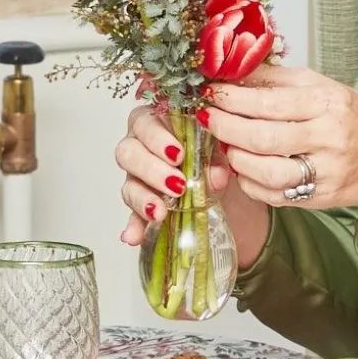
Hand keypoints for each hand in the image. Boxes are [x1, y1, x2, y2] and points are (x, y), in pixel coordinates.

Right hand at [115, 105, 271, 266]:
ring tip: (160, 212)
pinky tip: (133, 236)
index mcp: (158, 123)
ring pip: (128, 184)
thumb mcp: (222, 151)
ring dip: (143, 198)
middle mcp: (141, 147)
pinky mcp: (143, 205)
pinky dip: (134, 226)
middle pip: (129, 152)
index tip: (178, 154)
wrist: (229, 188)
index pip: (145, 122)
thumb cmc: (216, 157)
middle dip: (151, 169)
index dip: (156, 138)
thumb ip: (216, 158)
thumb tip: (216, 177)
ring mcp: (139, 178)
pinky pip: (133, 216)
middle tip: (176, 184)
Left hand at [201, 65, 357, 286]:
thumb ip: (277, 80)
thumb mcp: (322, 87)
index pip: (268, 102)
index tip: (210, 92)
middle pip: (262, 137)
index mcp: (328, 104)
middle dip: (225, 127)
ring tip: (225, 144)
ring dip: (234, 158)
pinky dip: (248, 182)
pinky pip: (272, 195)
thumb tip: (232, 68)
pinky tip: (242, 167)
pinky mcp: (318, 198)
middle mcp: (328, 139)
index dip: (232, 98)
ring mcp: (324, 172)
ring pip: (264, 172)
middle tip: (207, 117)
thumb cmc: (352, 118)